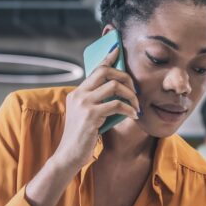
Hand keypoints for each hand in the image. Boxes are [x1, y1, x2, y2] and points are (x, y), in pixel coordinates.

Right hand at [54, 47, 139, 171]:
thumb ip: (98, 103)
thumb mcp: (88, 116)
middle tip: (135, 91)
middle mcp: (79, 94)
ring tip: (136, 106)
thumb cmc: (82, 138)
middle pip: (106, 71)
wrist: (69, 156)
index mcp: (77, 93)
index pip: (95, 69)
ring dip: (131, 95)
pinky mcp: (90, 115)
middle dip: (126, 77)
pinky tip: (134, 116)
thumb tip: (119, 93)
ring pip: (114, 86)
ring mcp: (83, 103)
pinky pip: (117, 104)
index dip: (108, 58)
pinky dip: (129, 109)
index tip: (118, 50)